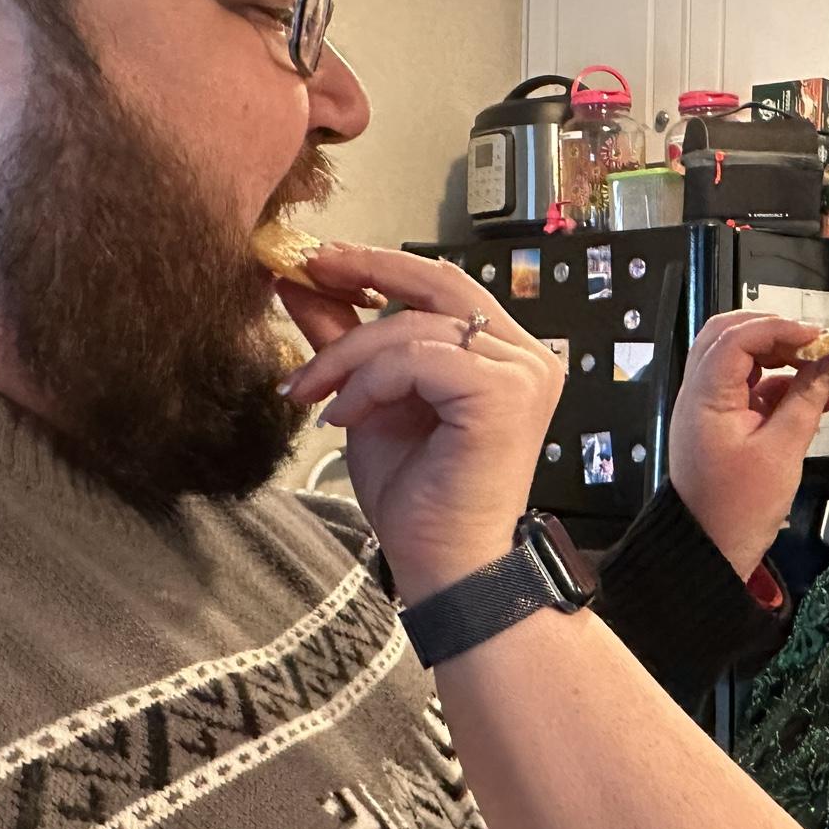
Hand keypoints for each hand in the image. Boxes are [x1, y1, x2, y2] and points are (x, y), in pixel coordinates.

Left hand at [278, 245, 565, 605]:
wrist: (446, 568)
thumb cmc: (419, 500)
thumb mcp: (369, 401)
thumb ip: (346, 340)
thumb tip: (301, 284)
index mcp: (503, 353)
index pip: (443, 285)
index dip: (381, 264)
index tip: (320, 260)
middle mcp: (526, 355)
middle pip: (439, 284)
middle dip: (366, 270)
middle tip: (308, 270)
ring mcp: (522, 372)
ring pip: (416, 326)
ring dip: (348, 355)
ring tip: (310, 392)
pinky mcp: (504, 393)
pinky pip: (419, 359)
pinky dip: (369, 381)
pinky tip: (342, 416)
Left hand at [667, 312, 828, 579]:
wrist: (708, 550)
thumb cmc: (743, 506)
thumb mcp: (783, 450)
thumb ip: (806, 398)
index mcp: (705, 395)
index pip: (736, 337)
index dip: (779, 328)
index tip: (820, 337)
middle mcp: (699, 392)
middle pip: (729, 337)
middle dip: (774, 333)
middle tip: (815, 345)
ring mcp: (707, 406)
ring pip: (737, 360)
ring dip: (777, 357)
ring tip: (820, 369)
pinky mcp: (719, 422)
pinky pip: (745, 388)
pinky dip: (776, 385)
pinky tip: (813, 397)